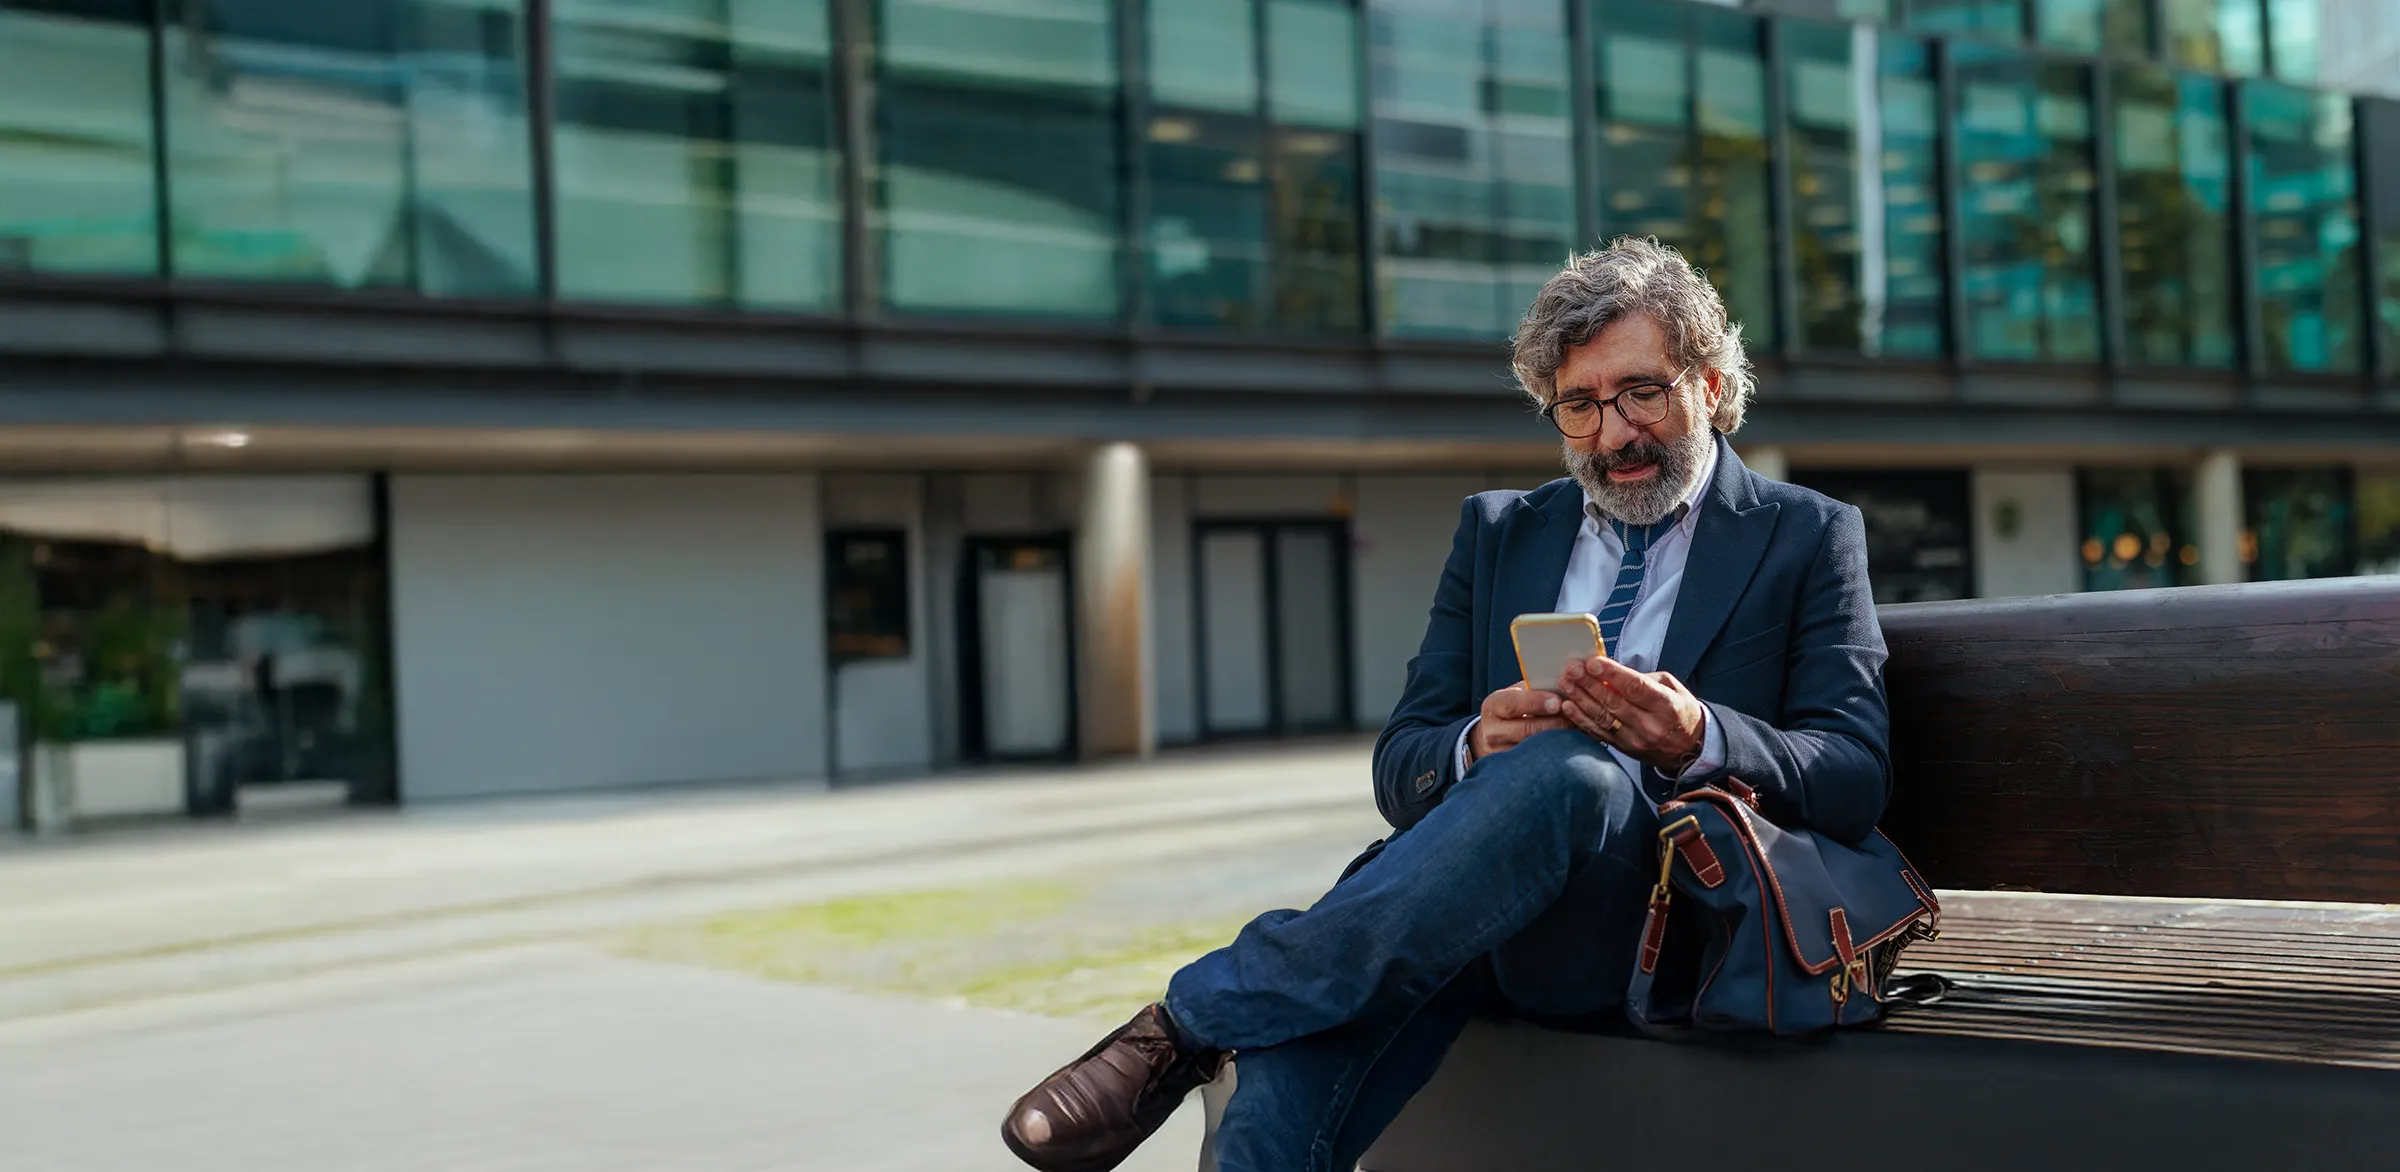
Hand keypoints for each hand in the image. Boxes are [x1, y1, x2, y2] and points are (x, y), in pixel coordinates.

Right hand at [1468, 683, 1573, 761]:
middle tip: (1576, 717)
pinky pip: (1539, 763)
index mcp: (1494, 706)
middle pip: (1527, 729)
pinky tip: (1570, 746)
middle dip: (1555, 722)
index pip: (1512, 703)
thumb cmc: (1513, 709)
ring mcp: (1502, 753)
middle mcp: (1493, 731)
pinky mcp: (1513, 769)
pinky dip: (1557, 754)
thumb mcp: (1516, 694)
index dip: (1536, 702)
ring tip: (1577, 731)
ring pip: (1536, 748)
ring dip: (1560, 739)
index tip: (1558, 702)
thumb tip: (1565, 684)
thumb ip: (1535, 689)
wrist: (1493, 736)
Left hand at [1556, 656, 1707, 772]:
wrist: (1690, 749)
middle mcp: (1651, 725)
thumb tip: (1614, 672)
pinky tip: (1567, 707)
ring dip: (1580, 699)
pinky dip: (1581, 720)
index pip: (1635, 687)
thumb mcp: (1673, 688)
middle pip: (1614, 702)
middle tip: (1572, 669)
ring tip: (1565, 683)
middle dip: (1589, 683)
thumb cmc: (1680, 711)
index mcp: (1666, 705)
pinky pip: (1598, 733)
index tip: (1593, 662)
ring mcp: (1636, 740)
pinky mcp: (1624, 749)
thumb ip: (1645, 679)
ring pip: (1603, 718)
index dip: (1612, 674)